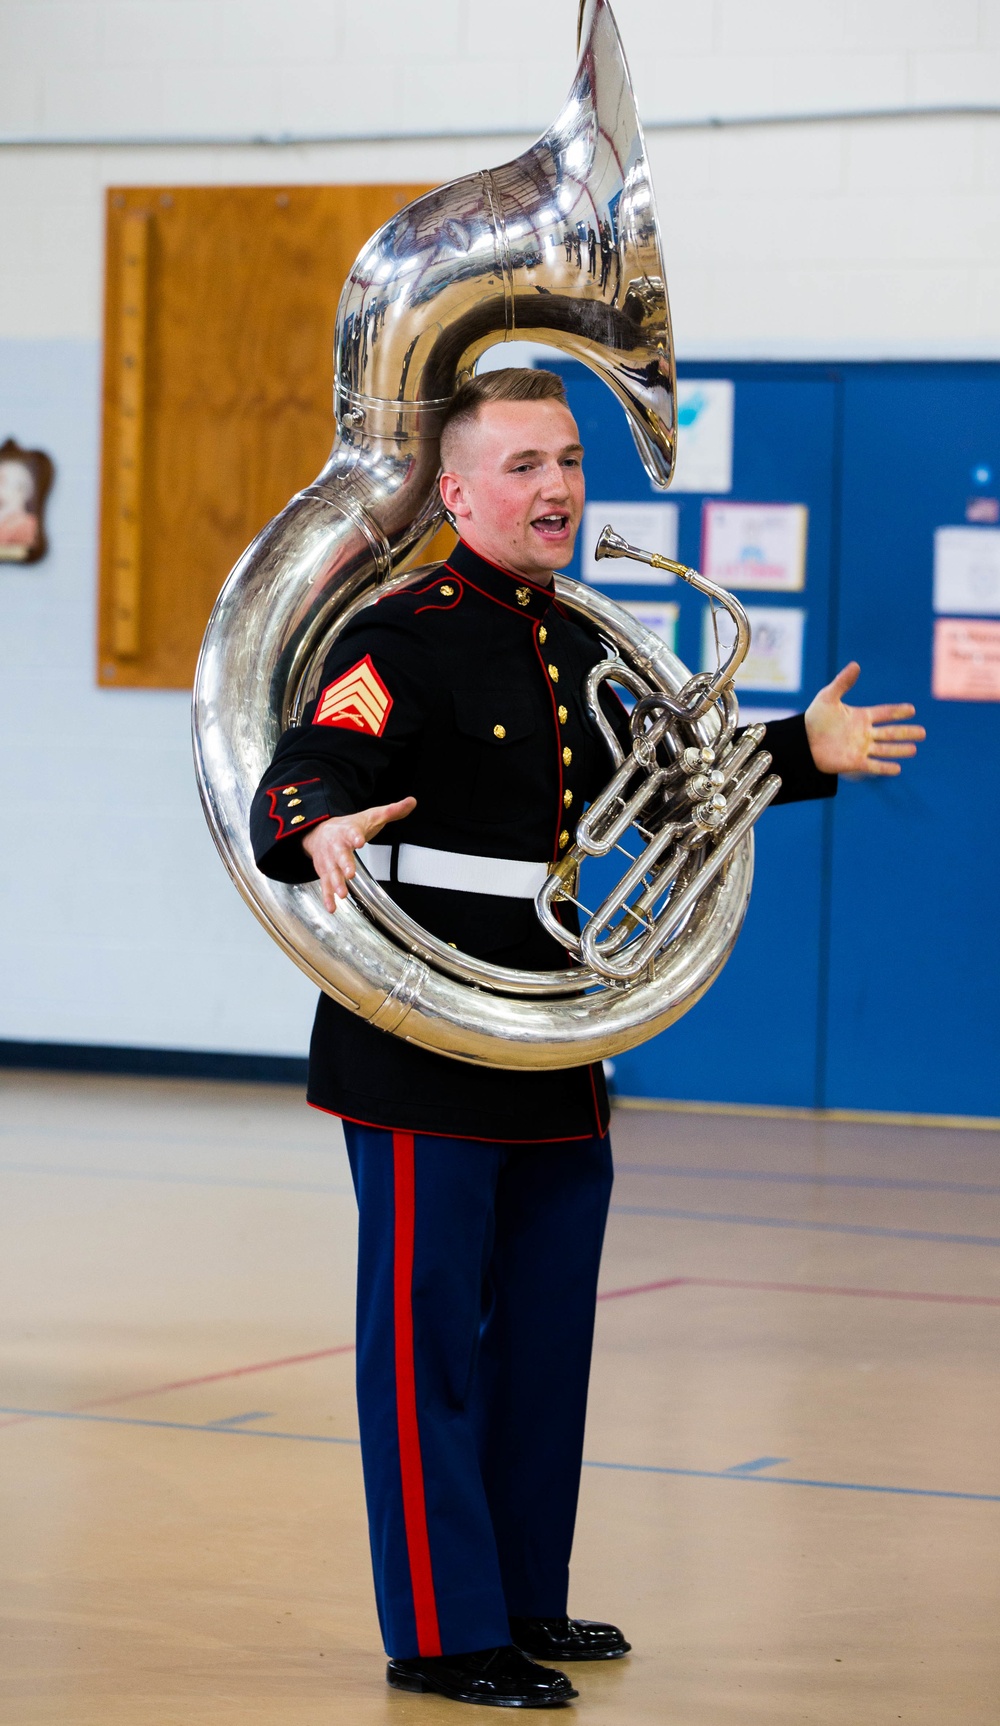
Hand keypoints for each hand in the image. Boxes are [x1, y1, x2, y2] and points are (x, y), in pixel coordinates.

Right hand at [302, 797, 415, 911]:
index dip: (355, 836)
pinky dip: (327, 897)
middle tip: (350, 873)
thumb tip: (412, 802)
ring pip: (331, 873)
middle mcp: (337, 847)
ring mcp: (329, 861)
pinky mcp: (324, 872)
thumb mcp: (371, 816)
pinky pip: (325, 885)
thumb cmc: (349, 826)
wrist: (317, 831)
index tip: (359, 840)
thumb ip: (392, 811)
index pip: (352, 832)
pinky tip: (332, 907)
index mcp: (348, 832)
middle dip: (344, 864)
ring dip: (336, 884)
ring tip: (343, 894)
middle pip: (340, 855)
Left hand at [804, 663, 924, 776]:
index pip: (884, 713)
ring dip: (899, 750)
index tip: (912, 710)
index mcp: (861, 717)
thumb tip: (856, 665)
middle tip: (923, 733)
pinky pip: (873, 765)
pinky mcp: (854, 762)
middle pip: (890, 732)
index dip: (898, 711)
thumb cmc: (814, 719)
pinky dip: (885, 767)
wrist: (802, 742)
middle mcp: (864, 733)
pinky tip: (898, 768)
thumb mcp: (828, 697)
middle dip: (906, 732)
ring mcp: (860, 748)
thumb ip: (843, 682)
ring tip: (914, 749)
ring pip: (885, 749)